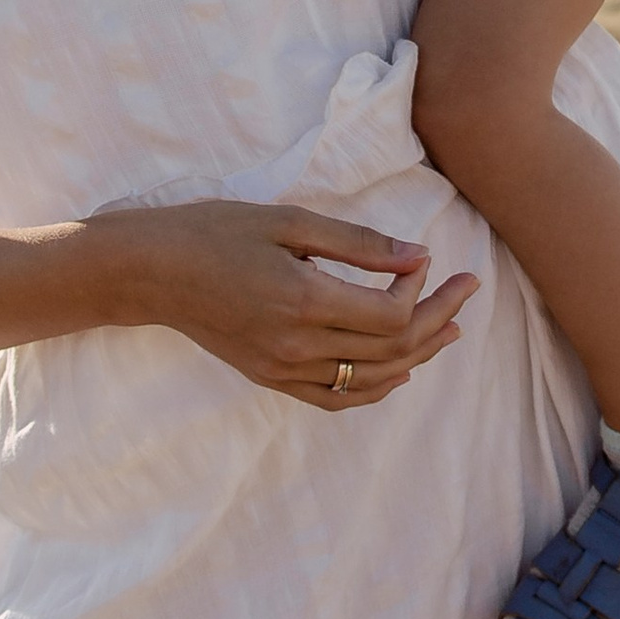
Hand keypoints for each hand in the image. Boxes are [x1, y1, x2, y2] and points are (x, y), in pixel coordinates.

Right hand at [90, 198, 476, 405]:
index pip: (389, 316)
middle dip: (437, 320)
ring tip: (449, 331)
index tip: (426, 260)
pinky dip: (374, 387)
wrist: (152, 272)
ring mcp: (282, 369)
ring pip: (370, 378)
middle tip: (467, 290)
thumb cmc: (216, 232)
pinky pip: (336, 397)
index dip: (420, 292)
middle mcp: (297, 345)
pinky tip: (399, 371)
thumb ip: (357, 243)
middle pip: (390, 349)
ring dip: (417, 356)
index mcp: (304, 301)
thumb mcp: (289, 221)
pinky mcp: (270, 378)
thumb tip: (417, 257)